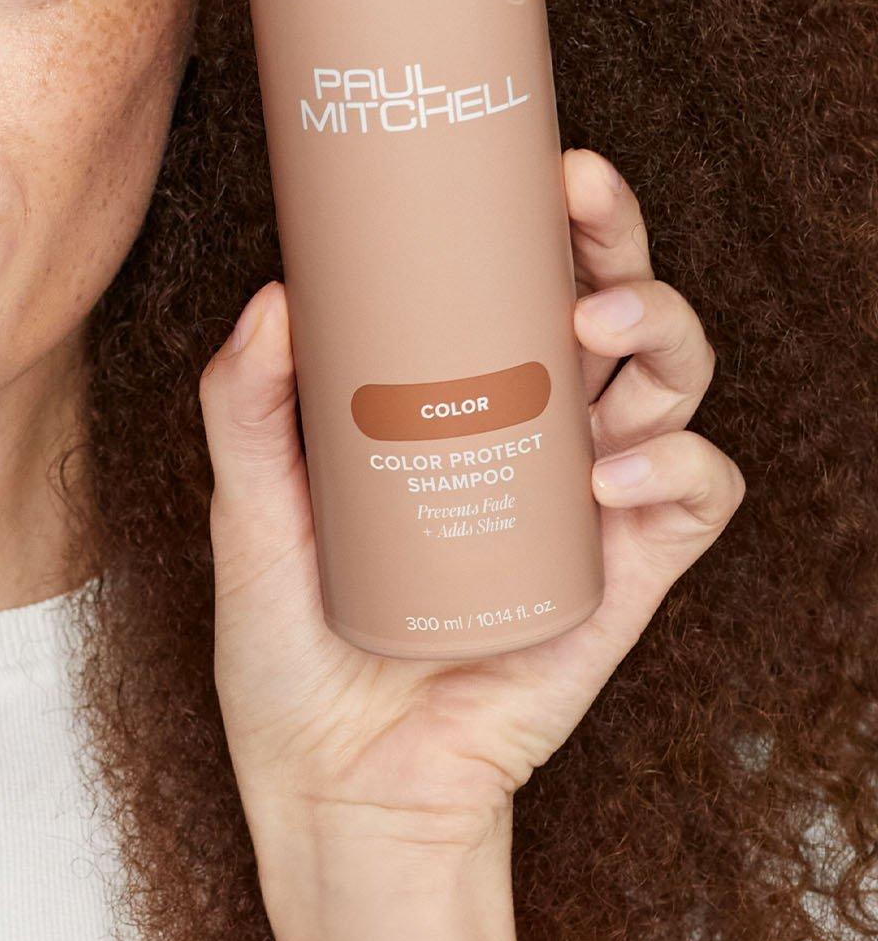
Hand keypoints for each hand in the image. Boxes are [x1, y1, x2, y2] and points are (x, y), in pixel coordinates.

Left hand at [200, 147, 744, 856]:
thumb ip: (246, 407)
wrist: (333, 781)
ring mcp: (587, 507)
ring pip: (674, 384)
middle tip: (578, 197)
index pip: (518, 284)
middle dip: (616, 238)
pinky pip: (695, 498)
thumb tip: (275, 294)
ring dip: (661, 333)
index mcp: (457, 402)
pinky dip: (677, 467)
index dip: (543, 217)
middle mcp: (535, 437)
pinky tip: (613, 473)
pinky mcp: (623, 581)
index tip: (533, 158)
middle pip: (613, 311)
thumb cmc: (288, 641)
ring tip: (592, 329)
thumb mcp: (246, 509)